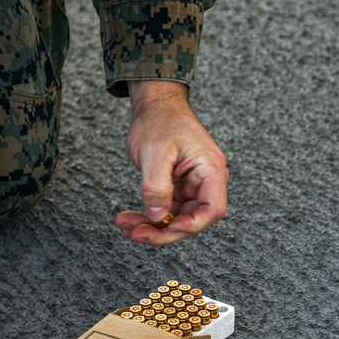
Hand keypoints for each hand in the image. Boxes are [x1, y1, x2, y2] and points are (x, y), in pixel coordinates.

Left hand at [116, 81, 228, 245]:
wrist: (155, 104)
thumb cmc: (160, 119)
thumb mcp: (155, 154)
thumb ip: (157, 188)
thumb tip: (158, 217)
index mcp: (210, 170)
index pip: (212, 210)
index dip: (192, 225)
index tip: (168, 228)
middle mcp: (206, 181)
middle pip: (192, 220)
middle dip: (163, 231)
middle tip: (135, 234)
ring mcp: (192, 186)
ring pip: (176, 218)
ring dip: (151, 227)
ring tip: (126, 226)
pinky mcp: (178, 188)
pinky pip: (167, 210)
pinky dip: (148, 217)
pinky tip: (130, 220)